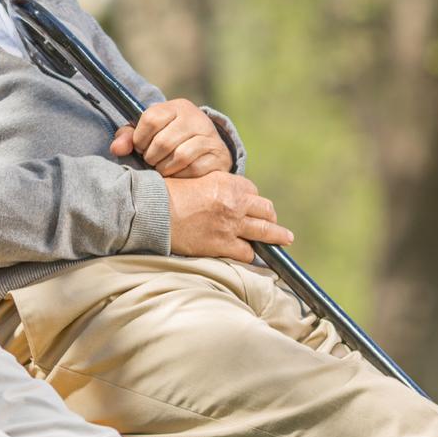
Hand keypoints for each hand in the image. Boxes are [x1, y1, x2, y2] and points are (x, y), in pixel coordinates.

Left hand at [111, 98, 231, 177]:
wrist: (208, 148)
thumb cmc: (170, 138)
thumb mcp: (149, 131)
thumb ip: (128, 136)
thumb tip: (116, 149)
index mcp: (176, 107)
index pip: (150, 119)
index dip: (139, 138)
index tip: (140, 146)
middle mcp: (195, 118)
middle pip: (163, 142)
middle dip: (151, 156)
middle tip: (150, 160)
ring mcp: (209, 136)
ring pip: (178, 156)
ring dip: (164, 168)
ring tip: (161, 168)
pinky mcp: (218, 154)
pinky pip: (193, 169)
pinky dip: (179, 175)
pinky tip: (176, 173)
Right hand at [163, 172, 293, 262]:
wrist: (152, 211)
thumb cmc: (166, 194)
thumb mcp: (195, 180)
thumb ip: (215, 187)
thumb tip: (223, 197)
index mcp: (227, 183)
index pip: (252, 191)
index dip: (251, 199)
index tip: (249, 205)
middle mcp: (234, 203)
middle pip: (266, 209)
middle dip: (269, 216)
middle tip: (272, 222)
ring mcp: (231, 225)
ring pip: (266, 232)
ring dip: (277, 236)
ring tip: (285, 239)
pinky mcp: (223, 245)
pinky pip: (248, 252)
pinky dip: (251, 255)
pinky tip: (252, 256)